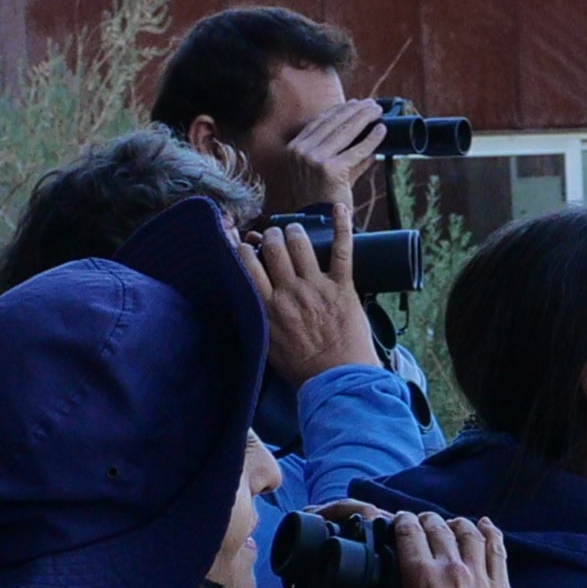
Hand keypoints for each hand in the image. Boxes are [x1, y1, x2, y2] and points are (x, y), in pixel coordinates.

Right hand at [244, 220, 378, 381]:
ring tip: (295, 233)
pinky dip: (342, 225)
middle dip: (271, 237)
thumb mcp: (267, 345)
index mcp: (266, 307)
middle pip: (272, 247)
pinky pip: (342, 250)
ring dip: (295, 232)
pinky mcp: (342, 287)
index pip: (247, 263)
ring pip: (300, 242)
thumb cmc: (303, 368)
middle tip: (274, 239)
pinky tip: (340, 208)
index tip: (244, 242)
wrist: (338, 379)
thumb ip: (258, 318)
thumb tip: (251, 296)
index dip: (244, 247)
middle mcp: (288, 292)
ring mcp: (316, 287)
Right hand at [279, 94, 390, 207]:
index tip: (355, 103)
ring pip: (345, 130)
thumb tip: (370, 139)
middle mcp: (301, 150)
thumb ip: (345, 154)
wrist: (316, 223)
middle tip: (373, 104)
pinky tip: (381, 130)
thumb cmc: (321, 198)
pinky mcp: (331, 169)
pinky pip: (357, 150)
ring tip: (378, 111)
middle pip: (334, 121)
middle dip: (356, 110)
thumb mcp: (328, 171)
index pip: (320, 121)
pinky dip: (372, 139)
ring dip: (365, 117)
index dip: (340, 109)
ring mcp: (314, 159)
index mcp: (295, 147)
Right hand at [370, 512, 517, 587]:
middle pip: (438, 527)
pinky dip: (490, 532)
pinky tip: (485, 525)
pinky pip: (497, 548)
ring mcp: (478, 575)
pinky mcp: (500, 586)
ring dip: (456, 523)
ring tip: (451, 524)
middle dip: (426, 520)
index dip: (402, 521)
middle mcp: (450, 568)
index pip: (408, 532)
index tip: (399, 521)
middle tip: (421, 522)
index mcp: (419, 577)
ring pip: (468, 532)